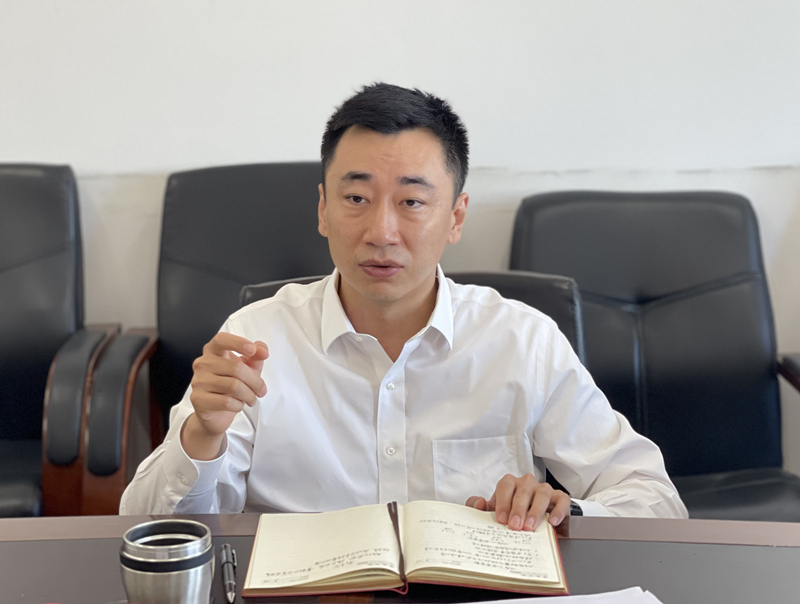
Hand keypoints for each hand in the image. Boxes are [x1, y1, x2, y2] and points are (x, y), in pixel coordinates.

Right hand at [182, 333, 268, 458]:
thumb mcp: (248, 368)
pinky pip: (226, 402)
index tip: (252, 349)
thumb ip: (256, 356)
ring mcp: (198, 381)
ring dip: (249, 395)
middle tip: (262, 391)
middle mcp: (203, 363)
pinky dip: (238, 405)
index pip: (222, 340)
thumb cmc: (231, 386)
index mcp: (213, 351)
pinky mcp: (198, 399)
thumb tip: (262, 350)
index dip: (238, 343)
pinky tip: (238, 405)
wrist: (216, 413)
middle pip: (236, 368)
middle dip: (255, 382)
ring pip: (233, 386)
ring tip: (251, 399)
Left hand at [465, 473, 570, 531]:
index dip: (503, 502)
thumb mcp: (492, 510)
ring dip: (536, 510)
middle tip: (515, 526)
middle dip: (518, 509)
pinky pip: (562, 500)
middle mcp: (527, 483)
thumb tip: (479, 503)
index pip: (506, 485)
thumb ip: (477, 506)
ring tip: (530, 526)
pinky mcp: (559, 498)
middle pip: (523, 490)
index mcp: (510, 483)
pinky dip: (558, 510)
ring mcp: (544, 489)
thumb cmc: (509, 513)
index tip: (501, 519)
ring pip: (542, 493)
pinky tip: (552, 522)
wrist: (531, 520)